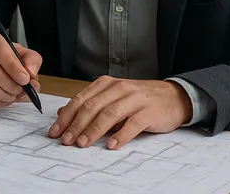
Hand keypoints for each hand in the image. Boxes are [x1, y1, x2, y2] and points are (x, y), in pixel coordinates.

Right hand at [0, 28, 41, 108]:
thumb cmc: (6, 57)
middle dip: (9, 84)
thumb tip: (31, 74)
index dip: (12, 66)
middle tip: (20, 90)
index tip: (24, 79)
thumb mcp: (23, 53)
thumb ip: (32, 61)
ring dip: (3, 95)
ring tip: (13, 95)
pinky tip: (3, 99)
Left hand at [48, 76, 192, 149]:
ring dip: (94, 130)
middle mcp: (119, 88)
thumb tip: (62, 113)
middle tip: (67, 140)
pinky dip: (121, 135)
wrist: (173, 97)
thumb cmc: (139, 100)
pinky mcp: (149, 111)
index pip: (81, 99)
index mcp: (107, 84)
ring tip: (83, 144)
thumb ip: (90, 105)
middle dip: (77, 124)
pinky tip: (111, 145)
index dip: (67, 116)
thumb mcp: (112, 98)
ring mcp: (135, 99)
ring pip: (110, 113)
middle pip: (92, 106)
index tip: (55, 131)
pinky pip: (133, 123)